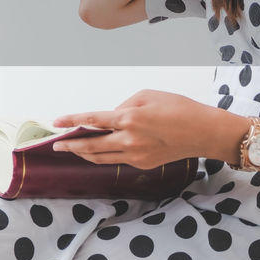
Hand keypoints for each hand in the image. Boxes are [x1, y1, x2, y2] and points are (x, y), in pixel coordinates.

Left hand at [52, 90, 208, 168]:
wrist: (203, 132)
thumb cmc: (178, 108)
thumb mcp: (147, 95)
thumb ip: (124, 105)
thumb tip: (111, 116)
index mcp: (129, 118)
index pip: (92, 120)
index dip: (72, 121)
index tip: (57, 122)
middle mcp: (129, 140)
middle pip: (91, 146)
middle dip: (71, 145)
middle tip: (57, 144)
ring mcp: (136, 155)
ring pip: (101, 158)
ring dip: (84, 154)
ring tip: (71, 149)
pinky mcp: (143, 163)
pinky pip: (117, 160)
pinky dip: (104, 156)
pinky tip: (97, 151)